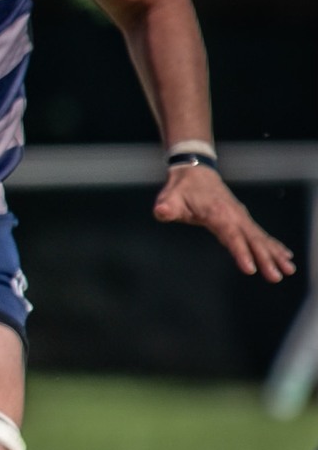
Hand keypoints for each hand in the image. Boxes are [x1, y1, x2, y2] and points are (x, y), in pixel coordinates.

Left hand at [153, 165, 295, 282]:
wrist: (196, 172)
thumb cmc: (181, 189)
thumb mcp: (169, 198)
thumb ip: (167, 207)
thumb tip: (161, 211)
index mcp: (217, 213)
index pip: (231, 235)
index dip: (241, 252)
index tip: (250, 268)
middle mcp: (234, 215)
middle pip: (251, 239)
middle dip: (265, 258)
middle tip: (276, 276)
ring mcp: (240, 216)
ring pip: (260, 238)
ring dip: (274, 254)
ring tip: (288, 270)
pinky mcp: (242, 219)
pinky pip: (259, 234)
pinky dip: (273, 245)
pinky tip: (284, 256)